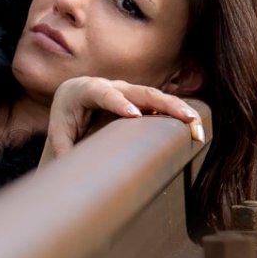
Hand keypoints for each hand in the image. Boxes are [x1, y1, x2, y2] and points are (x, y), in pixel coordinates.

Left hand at [40, 76, 204, 164]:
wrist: (73, 95)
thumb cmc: (66, 114)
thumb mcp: (59, 130)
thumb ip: (63, 148)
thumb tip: (68, 171)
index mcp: (88, 90)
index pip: (105, 95)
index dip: (119, 103)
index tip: (134, 115)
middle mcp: (113, 86)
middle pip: (141, 92)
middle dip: (164, 104)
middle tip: (185, 119)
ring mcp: (130, 91)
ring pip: (156, 97)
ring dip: (179, 110)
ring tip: (197, 127)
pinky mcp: (141, 99)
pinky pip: (161, 104)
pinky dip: (177, 114)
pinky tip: (195, 128)